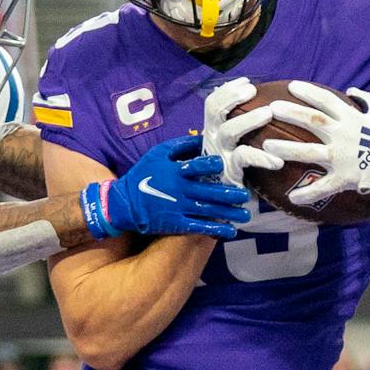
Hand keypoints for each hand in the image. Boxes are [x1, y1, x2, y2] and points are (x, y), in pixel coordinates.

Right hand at [90, 134, 249, 240]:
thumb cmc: (142, 175)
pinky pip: (199, 227)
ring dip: (229, 213)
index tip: (224, 165)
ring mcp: (179, 208)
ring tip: (245, 215)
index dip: (213, 165)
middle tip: (245, 195)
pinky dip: (215, 229)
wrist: (124, 203)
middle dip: (230, 194)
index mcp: (175, 171)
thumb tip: (204, 138)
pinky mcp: (176, 224)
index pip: (198, 166)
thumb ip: (181, 146)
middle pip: (210, 191)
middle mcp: (179, 190)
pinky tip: (230, 231)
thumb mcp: (157, 154)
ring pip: (209, 210)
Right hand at [201, 76, 282, 185]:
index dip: (227, 90)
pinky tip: (277, 159)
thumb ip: (241, 126)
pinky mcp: (229, 173)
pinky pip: (244, 159)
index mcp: (213, 130)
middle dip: (232, 97)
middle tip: (253, 90)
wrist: (225, 203)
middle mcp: (212, 140)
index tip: (247, 81)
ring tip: (268, 113)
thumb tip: (265, 101)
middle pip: (214, 111)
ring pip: (228, 131)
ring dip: (248, 120)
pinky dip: (262, 157)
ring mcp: (219, 156)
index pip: (212, 103)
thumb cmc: (235, 168)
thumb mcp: (233, 145)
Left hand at [264, 82, 369, 208]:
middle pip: (313, 122)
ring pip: (310, 152)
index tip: (291, 86)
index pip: (326, 100)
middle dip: (291, 113)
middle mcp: (344, 135)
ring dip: (287, 149)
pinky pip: (323, 187)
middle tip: (270, 109)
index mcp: (352, 119)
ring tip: (266, 146)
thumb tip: (352, 89)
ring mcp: (343, 157)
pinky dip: (308, 192)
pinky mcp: (345, 178)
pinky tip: (292, 196)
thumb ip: (366, 100)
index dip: (309, 92)